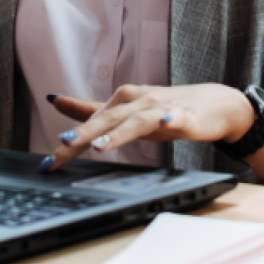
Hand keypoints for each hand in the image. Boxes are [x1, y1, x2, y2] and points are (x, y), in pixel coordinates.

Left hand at [41, 84, 255, 171]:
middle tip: (62, 145)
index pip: (91, 121)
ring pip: (137, 119)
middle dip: (84, 133)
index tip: (48, 162)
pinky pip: (176, 119)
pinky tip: (166, 124)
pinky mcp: (186, 116)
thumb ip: (91, 110)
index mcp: (122, 101)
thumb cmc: (166, 109)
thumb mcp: (126, 111)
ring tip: (100, 146)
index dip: (69, 140)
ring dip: (119, 132)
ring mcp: (162, 108)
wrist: (215, 103)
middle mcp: (139, 101)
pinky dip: (170, 120)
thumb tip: (55, 100)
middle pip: (107, 118)